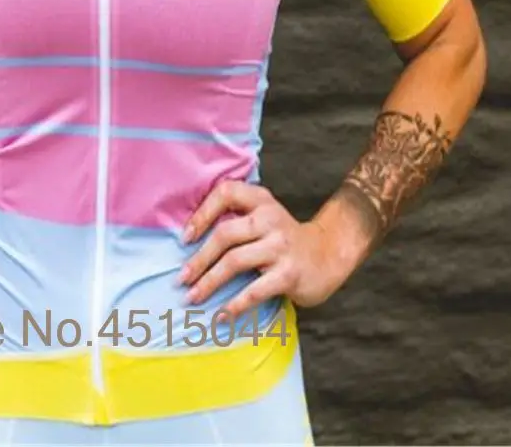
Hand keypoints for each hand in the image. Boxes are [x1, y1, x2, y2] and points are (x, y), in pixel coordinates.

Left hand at [179, 179, 349, 316]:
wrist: (329, 254)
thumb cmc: (283, 239)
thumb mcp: (264, 216)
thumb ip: (236, 218)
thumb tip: (187, 240)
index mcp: (261, 201)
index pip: (226, 193)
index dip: (202, 213)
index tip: (184, 238)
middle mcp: (271, 218)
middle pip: (225, 234)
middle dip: (198, 259)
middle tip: (181, 279)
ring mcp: (280, 246)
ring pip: (234, 262)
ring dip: (209, 282)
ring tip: (192, 297)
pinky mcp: (289, 273)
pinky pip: (254, 290)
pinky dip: (234, 305)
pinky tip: (221, 316)